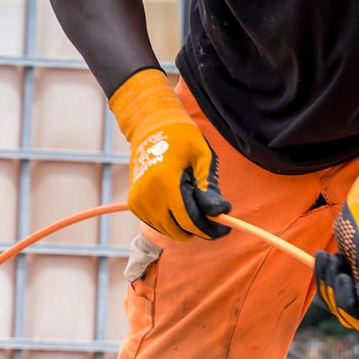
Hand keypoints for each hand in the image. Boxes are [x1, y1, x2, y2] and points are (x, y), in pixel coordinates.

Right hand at [109, 68, 228, 240]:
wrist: (151, 128)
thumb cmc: (181, 139)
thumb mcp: (202, 158)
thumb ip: (209, 188)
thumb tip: (220, 213)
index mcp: (165, 183)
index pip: (189, 221)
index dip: (209, 229)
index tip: (225, 229)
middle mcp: (147, 196)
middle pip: (178, 231)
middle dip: (199, 229)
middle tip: (213, 219)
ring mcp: (138, 202)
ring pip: (168, 231)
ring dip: (184, 225)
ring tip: (193, 203)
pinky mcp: (134, 204)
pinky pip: (158, 224)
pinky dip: (171, 221)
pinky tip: (179, 203)